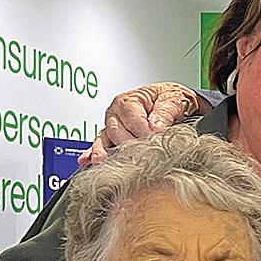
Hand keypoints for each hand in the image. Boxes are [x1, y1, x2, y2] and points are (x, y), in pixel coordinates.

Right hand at [80, 83, 201, 164]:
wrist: (172, 104)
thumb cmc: (169, 99)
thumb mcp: (172, 100)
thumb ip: (165, 112)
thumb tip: (157, 126)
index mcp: (128, 101)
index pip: (132, 120)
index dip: (143, 132)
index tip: (153, 141)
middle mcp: (116, 114)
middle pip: (116, 132)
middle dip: (128, 145)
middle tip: (142, 155)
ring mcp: (113, 127)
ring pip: (105, 140)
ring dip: (104, 152)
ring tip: (102, 161)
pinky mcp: (113, 140)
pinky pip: (100, 146)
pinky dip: (93, 153)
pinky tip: (88, 160)